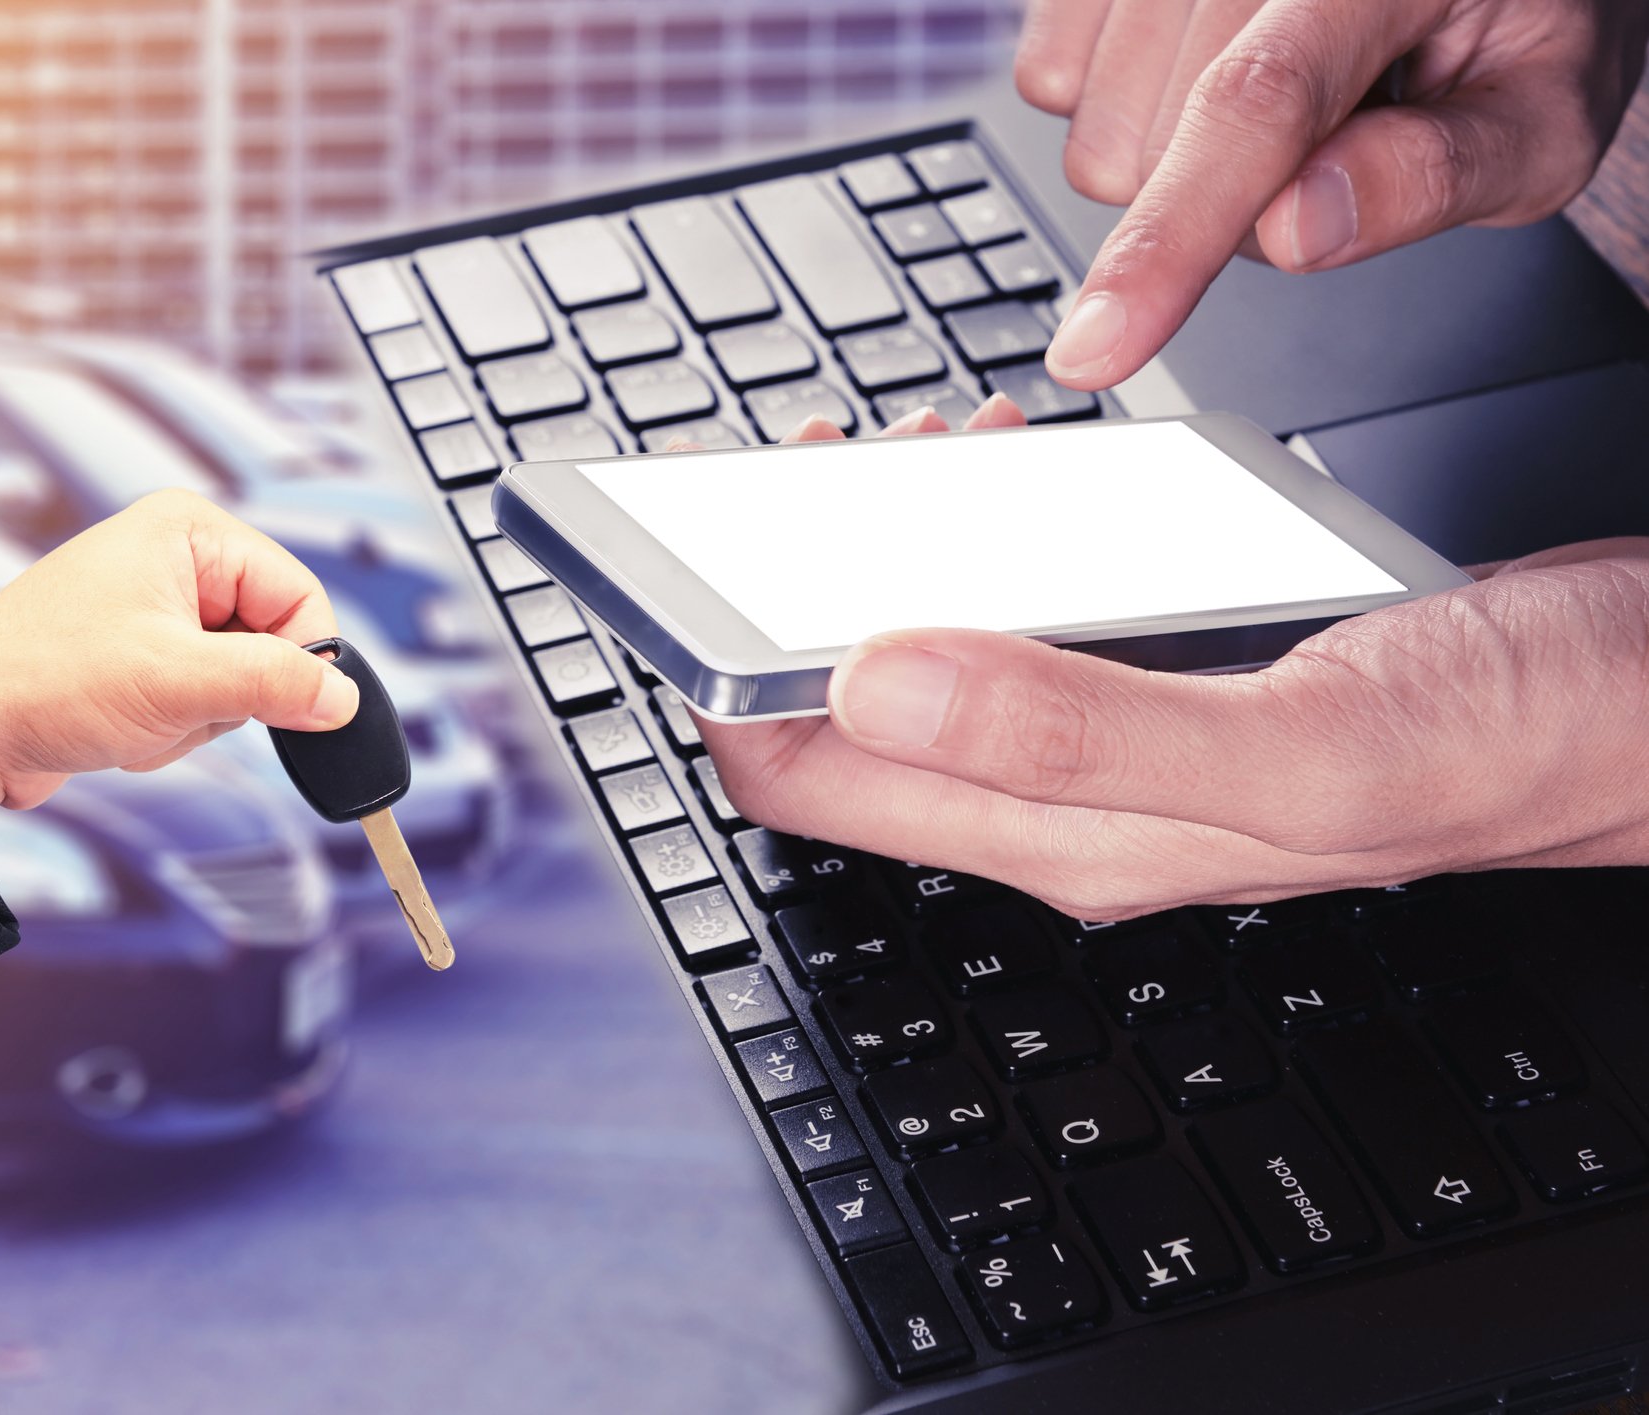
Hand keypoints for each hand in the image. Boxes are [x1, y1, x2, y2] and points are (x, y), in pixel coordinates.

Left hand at [0, 489, 354, 811]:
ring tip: (140, 713)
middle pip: (270, 638)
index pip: (298, 592)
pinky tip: (126, 725)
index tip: (292, 707)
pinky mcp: (139, 653)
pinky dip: (173, 725)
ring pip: (237, 677)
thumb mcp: (179, 683)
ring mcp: (155, 607)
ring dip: (198, 715)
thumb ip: (275, 683)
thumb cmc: (38, 681)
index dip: (300, 657)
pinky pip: (198, 696)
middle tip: (176, 702)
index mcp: (187, 530)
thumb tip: (342, 694)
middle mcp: (174, 557)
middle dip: (231, 692)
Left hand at [699, 519, 1648, 917]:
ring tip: (927, 453)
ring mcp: (1116, 744)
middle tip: (828, 468)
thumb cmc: (1512, 739)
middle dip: (797, 593)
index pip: (816, 781)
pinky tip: (1019, 479)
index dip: (729, 674)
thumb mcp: (1300, 741)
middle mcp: (1071, 803)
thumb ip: (1080, 731)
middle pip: (851, 721)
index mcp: (1071, 836)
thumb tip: (869, 684)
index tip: (717, 553)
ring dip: (889, 556)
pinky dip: (982, 544)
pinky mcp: (1167, 683)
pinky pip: (1019, 625)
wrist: (1646, 707)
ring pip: (931, 665)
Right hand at [1016, 0, 1648, 390]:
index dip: (1171, 235)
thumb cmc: (1512, 16)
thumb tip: (1296, 231)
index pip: (1253, 105)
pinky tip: (1200, 72)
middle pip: (1158, 150)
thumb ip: (1439, 172)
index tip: (1098, 347)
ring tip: (1282, 101)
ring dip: (1173, 161)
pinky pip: (1048, 82)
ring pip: (1094, 137)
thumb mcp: (1543, 111)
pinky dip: (1119, 109)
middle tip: (1330, 146)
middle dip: (1232, 201)